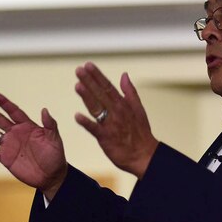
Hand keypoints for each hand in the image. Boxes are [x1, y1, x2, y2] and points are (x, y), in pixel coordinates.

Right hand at [0, 91, 67, 199]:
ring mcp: (9, 145)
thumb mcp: (55, 139)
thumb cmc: (56, 156)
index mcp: (27, 126)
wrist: (52, 176)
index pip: (13, 111)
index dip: (3, 102)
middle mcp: (16, 133)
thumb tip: (44, 109)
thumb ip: (50, 125)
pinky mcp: (5, 158)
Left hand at [73, 62, 158, 178]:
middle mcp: (116, 112)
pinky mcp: (106, 138)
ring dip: (87, 96)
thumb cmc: (141, 134)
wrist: (144, 156)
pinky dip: (86, 123)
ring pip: (97, 108)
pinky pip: (95, 129)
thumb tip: (124, 75)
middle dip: (89, 81)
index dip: (97, 75)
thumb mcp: (138, 109)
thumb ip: (130, 91)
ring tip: (77, 85)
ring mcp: (111, 125)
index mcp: (123, 104)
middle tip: (78, 70)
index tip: (88, 65)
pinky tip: (77, 117)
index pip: (108, 86)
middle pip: (101, 94)